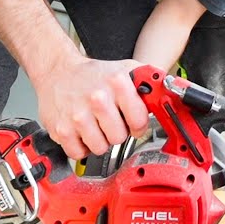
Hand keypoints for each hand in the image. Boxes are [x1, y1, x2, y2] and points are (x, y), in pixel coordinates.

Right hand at [34, 57, 150, 159]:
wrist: (57, 72)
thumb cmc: (92, 75)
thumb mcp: (123, 70)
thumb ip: (147, 82)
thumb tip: (167, 95)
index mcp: (116, 82)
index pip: (139, 119)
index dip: (138, 124)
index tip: (133, 122)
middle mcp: (97, 98)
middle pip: (119, 137)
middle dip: (117, 132)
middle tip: (110, 122)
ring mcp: (77, 115)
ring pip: (101, 148)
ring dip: (100, 140)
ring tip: (95, 125)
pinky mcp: (61, 130)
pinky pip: (79, 153)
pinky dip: (81, 147)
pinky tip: (81, 132)